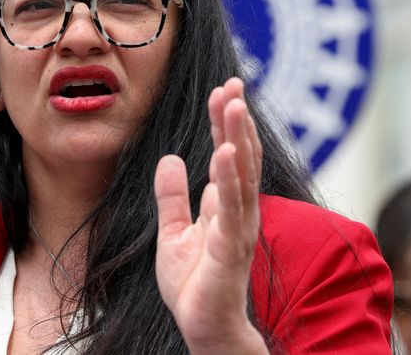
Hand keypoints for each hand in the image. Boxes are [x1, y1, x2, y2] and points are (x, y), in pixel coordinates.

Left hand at [154, 78, 267, 353]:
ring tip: (233, 103)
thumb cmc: (194, 283)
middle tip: (233, 82)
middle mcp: (240, 210)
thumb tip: (169, 158)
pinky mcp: (230, 247)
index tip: (222, 89)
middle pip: (240, 155)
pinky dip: (229, 177)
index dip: (225, 122)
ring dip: (237, 137)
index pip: (229, 153)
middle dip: (236, 118)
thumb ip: (172, 196)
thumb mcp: (172, 231)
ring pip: (241, 173)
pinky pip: (232, 206)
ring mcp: (239, 227)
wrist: (203, 327)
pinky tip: (225, 150)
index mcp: (227, 204)